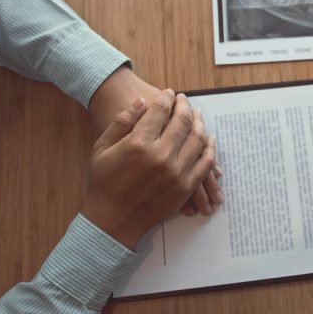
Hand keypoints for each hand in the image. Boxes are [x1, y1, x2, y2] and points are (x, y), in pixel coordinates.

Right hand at [88, 66, 222, 216]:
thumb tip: (142, 101)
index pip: (160, 110)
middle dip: (185, 106)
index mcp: (138, 143)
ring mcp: (176, 172)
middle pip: (182, 121)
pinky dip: (210, 147)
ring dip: (199, 122)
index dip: (166, 98)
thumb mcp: (102, 148)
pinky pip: (205, 162)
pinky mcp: (186, 186)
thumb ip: (122, 122)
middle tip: (185, 100)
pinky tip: (209, 138)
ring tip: (197, 114)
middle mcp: (160, 155)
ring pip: (197, 138)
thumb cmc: (103, 183)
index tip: (169, 93)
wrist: (112, 220)